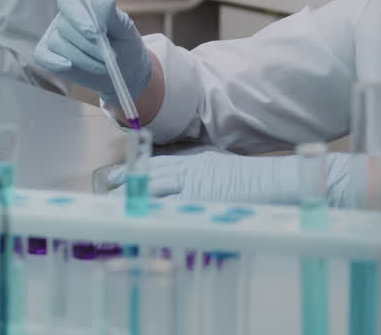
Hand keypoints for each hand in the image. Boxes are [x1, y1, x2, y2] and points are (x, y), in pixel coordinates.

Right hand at [33, 0, 151, 106]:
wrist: (124, 69)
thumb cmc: (124, 44)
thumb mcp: (125, 30)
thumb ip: (113, 16)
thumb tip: (105, 0)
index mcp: (82, 2)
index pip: (69, 0)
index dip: (79, 16)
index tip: (95, 33)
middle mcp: (65, 16)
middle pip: (64, 26)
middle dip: (87, 44)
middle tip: (109, 55)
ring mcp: (55, 35)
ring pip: (57, 43)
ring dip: (82, 57)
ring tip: (103, 65)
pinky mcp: (50, 54)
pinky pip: (42, 56)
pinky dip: (54, 61)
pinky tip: (68, 66)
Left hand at [108, 150, 366, 206]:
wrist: (272, 182)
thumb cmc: (252, 177)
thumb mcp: (221, 164)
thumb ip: (201, 167)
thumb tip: (186, 174)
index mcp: (194, 160)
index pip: (157, 162)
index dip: (134, 168)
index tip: (116, 174)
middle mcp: (189, 170)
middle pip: (150, 176)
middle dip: (127, 184)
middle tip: (109, 191)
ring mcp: (193, 187)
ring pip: (154, 191)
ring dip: (134, 200)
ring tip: (115, 207)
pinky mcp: (198, 203)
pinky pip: (169, 210)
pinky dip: (154, 215)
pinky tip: (139, 220)